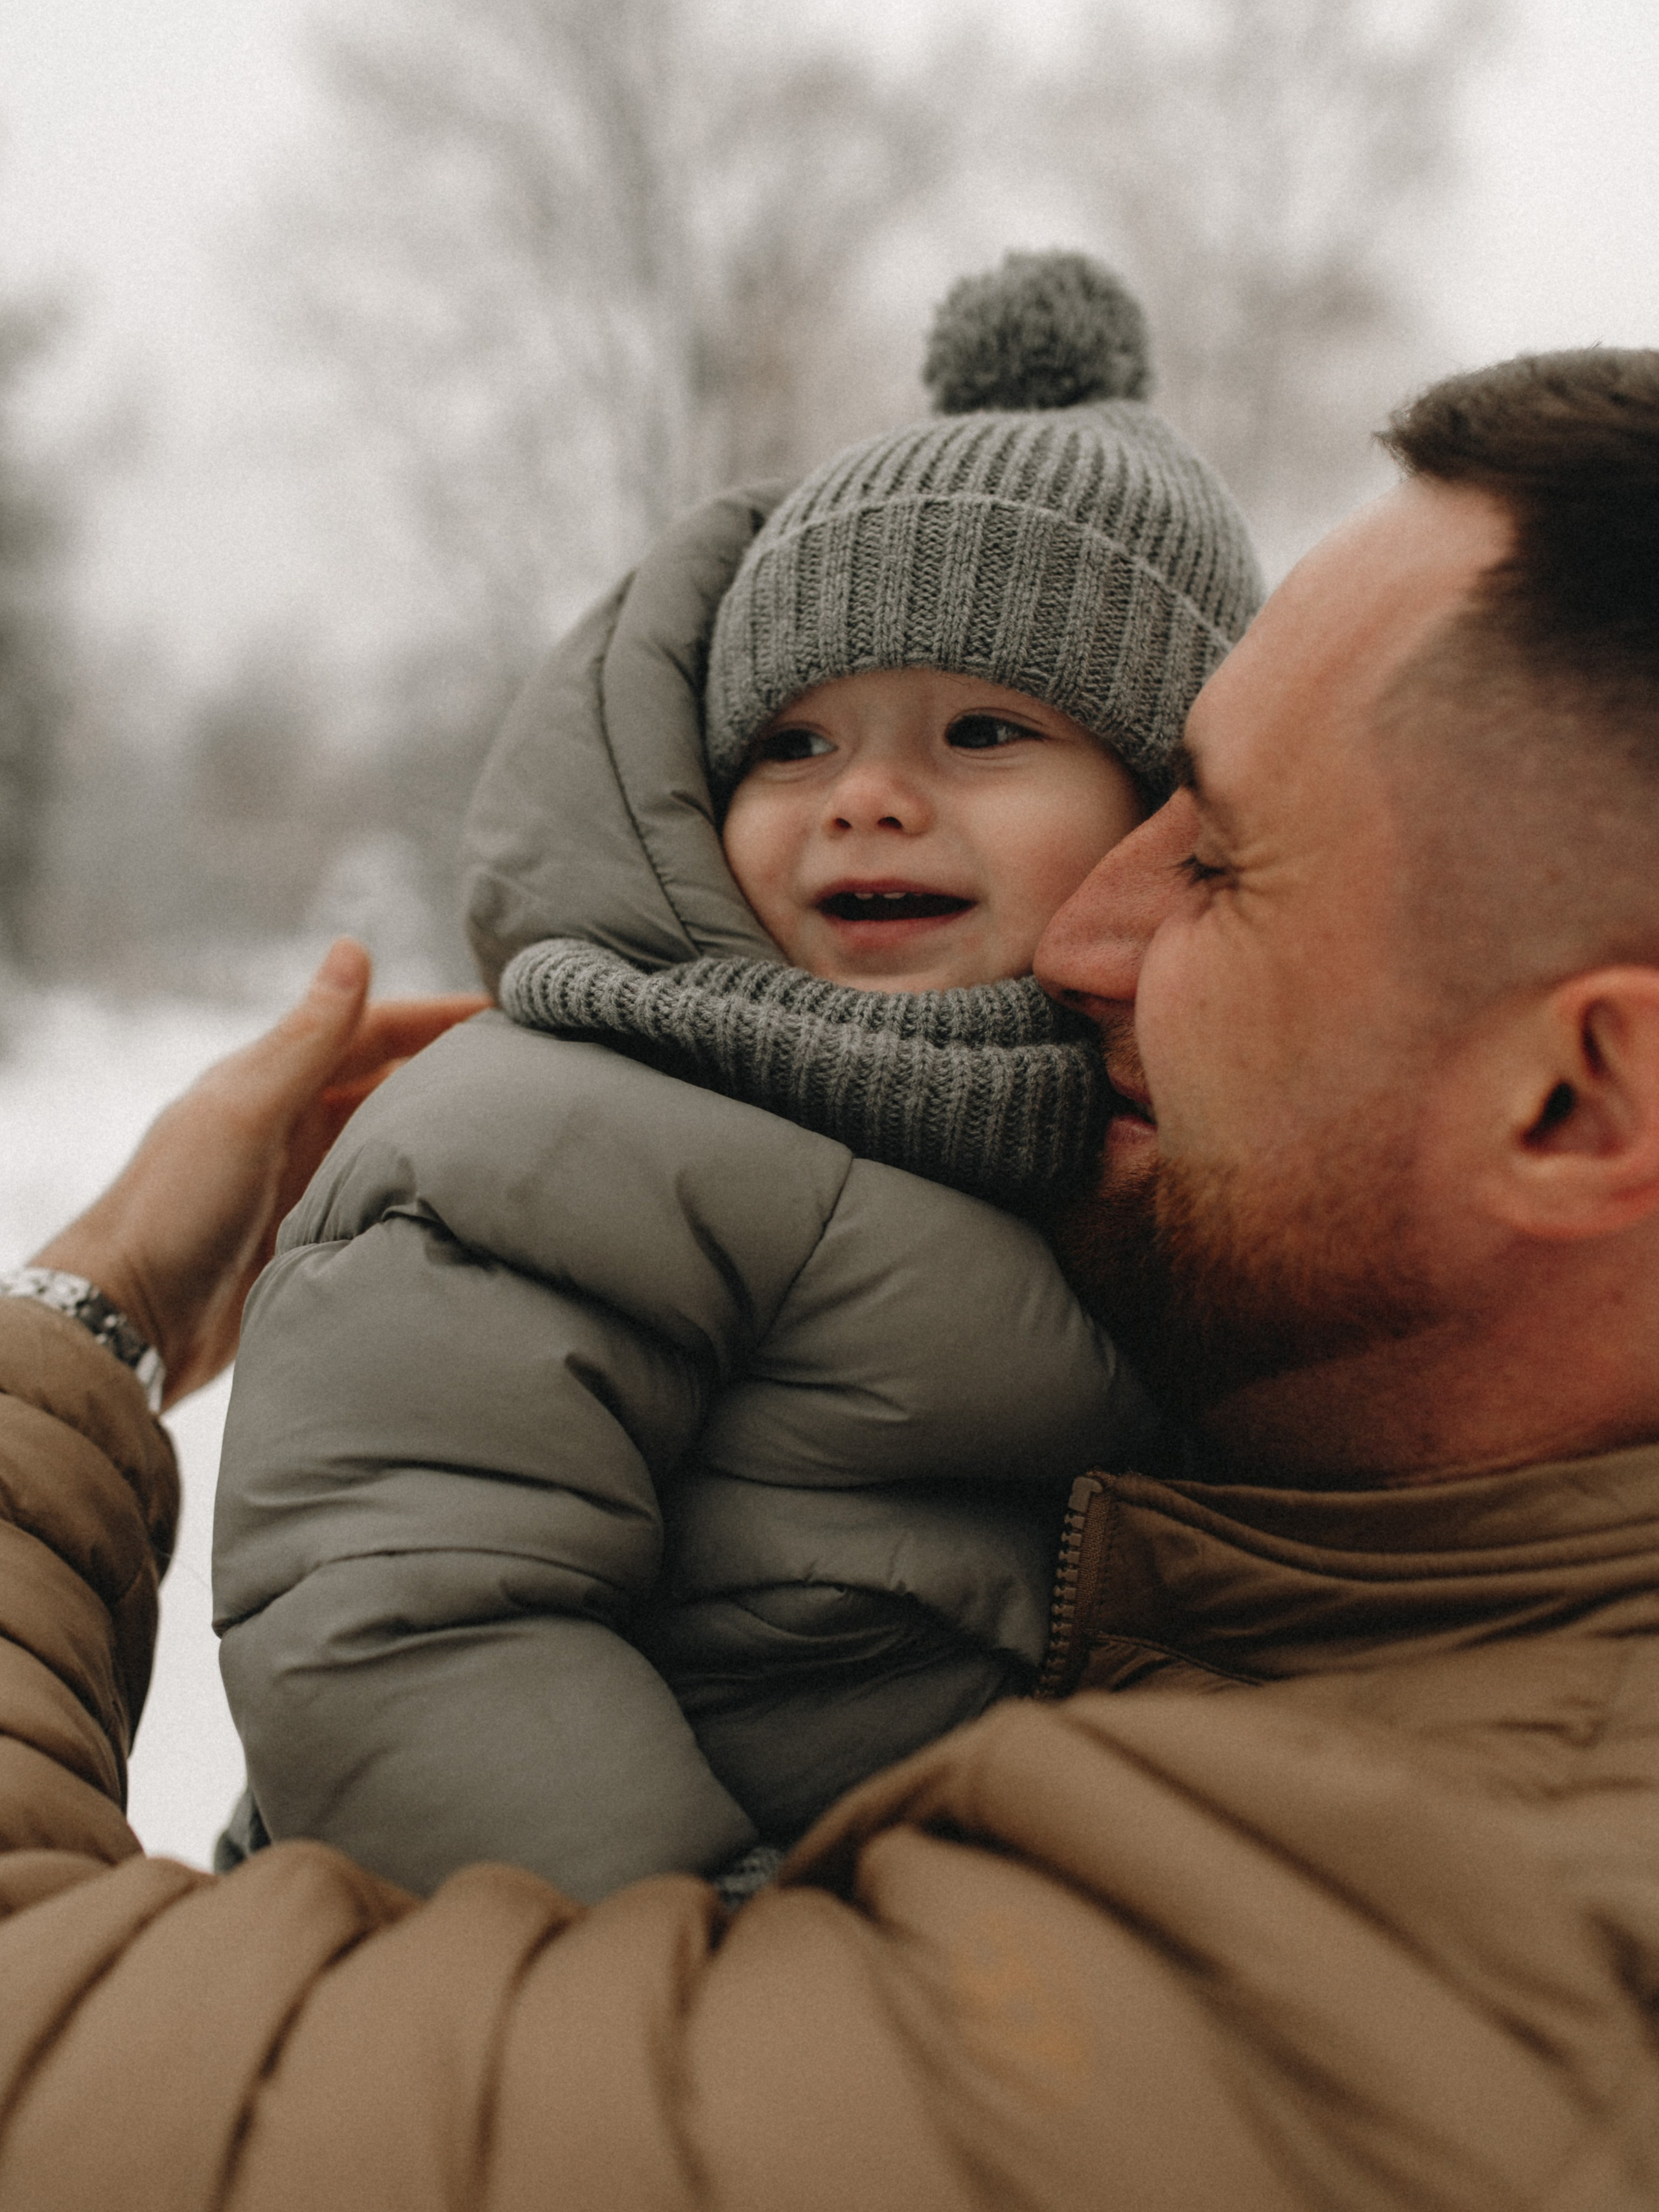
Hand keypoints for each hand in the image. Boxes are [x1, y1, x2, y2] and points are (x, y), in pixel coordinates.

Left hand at [30, 940, 487, 1406]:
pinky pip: (381, 1199)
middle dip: (453, 1070)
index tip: (511, 1011)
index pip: (373, 1030)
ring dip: (443, 1132)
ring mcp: (303, 1183)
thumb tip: (353, 947)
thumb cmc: (174, 1210)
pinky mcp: (311, 1238)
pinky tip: (466, 1201)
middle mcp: (292, 1125)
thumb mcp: (245, 1114)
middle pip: (390, 1082)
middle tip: (534, 1074)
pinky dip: (421, 1190)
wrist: (127, 1324)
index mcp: (274, 1081)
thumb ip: (306, 1039)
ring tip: (517, 1134)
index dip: (438, 1016)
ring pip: (391, 1141)